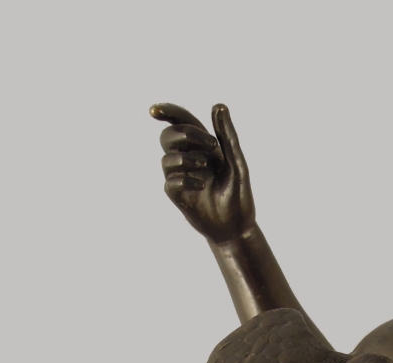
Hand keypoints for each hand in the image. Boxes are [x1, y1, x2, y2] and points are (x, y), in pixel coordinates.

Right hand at [150, 102, 255, 243]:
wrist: (237, 227)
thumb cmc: (238, 194)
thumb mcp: (236, 162)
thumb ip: (227, 135)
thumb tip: (218, 104)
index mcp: (201, 146)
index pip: (180, 122)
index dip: (166, 112)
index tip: (154, 111)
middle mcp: (188, 158)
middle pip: (168, 136)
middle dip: (185, 134)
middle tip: (212, 145)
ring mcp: (180, 177)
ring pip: (166, 159)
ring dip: (186, 158)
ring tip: (206, 167)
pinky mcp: (178, 196)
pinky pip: (170, 182)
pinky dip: (185, 179)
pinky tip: (202, 185)